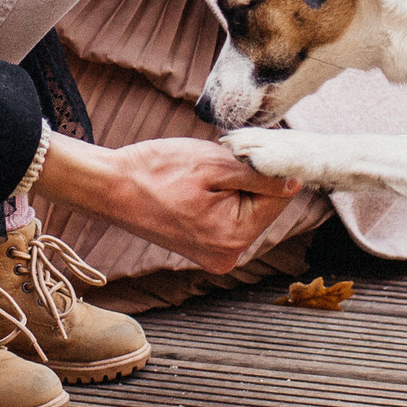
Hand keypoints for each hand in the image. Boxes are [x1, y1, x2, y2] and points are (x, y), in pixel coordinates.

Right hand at [35, 134, 300, 272]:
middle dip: (249, 179)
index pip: (280, 197)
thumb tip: (295, 181)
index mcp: (234, 236)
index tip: (246, 151)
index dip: (268, 168)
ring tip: (200, 176)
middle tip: (216, 162)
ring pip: (247, 210)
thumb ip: (259, 175)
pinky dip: (221, 198)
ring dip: (234, 187)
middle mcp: (228, 255)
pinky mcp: (203, 249)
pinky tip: (196, 188)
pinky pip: (229, 218)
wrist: (111, 187)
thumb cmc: (156, 171)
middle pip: (265, 206)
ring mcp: (215, 255)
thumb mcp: (214, 164)